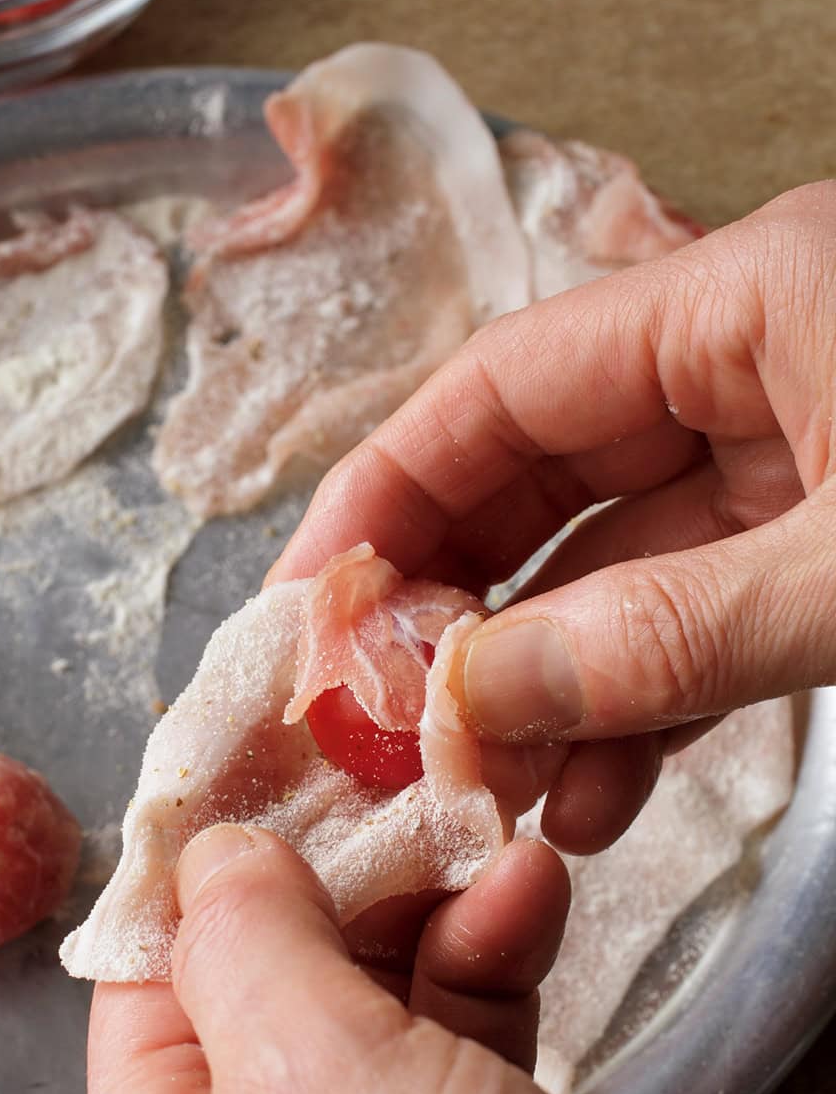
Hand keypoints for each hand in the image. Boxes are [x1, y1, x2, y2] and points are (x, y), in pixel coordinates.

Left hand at [78, 825, 777, 1093]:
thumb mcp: (310, 1074)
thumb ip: (244, 937)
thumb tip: (213, 850)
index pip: (149, 975)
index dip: (205, 856)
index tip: (258, 749)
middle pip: (270, 977)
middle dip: (342, 871)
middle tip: (391, 775)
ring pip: (376, 999)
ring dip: (433, 905)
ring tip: (488, 831)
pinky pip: (458, 1041)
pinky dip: (490, 961)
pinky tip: (528, 896)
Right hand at [271, 181, 835, 851]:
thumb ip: (673, 636)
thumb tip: (473, 697)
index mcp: (747, 298)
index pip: (503, 386)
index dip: (386, 495)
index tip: (307, 606)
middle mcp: (750, 365)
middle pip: (538, 481)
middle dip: (457, 614)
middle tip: (384, 728)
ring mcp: (799, 457)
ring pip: (617, 571)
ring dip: (549, 689)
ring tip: (494, 795)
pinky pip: (701, 618)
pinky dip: (645, 708)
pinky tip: (597, 795)